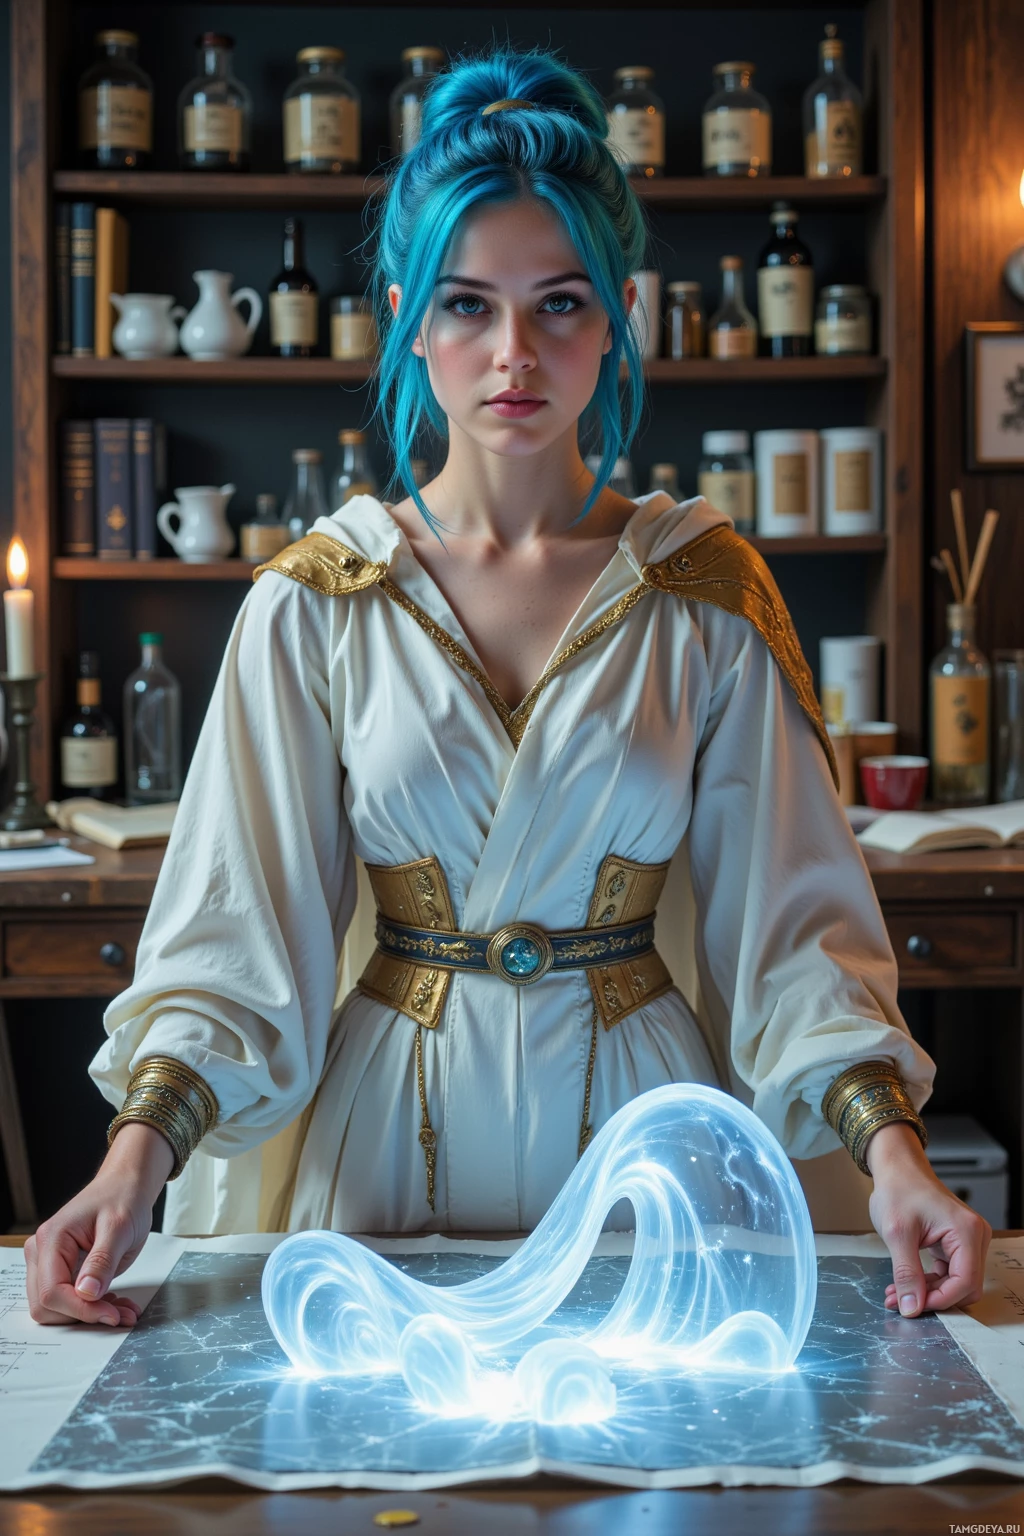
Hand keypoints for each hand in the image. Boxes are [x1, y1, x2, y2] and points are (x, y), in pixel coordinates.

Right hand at [25, 1122, 173, 1326]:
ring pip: (57, 1309)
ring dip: (88, 1315)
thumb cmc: (122, 1198)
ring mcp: (49, 1263)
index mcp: (51, 1238)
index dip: (80, 1309)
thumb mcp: (119, 1227)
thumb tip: (87, 1293)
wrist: (126, 1188)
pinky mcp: (63, 1271)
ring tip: (122, 1308)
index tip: (111, 1314)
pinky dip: (92, 1308)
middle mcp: (42, 1252)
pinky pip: (69, 1301)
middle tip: (119, 1314)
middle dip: (83, 1315)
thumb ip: (102, 1261)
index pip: (51, 1292)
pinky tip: (116, 1303)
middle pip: (47, 1306)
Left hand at [866, 1121, 990, 1316]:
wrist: (897, 1168)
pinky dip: (928, 1281)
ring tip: (895, 1293)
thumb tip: (912, 1307)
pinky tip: (904, 1283)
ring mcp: (968, 1240)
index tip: (913, 1306)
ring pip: (956, 1283)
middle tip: (900, 1301)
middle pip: (965, 1286)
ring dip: (928, 1292)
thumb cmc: (898, 1189)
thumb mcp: (897, 1233)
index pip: (965, 1282)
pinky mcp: (956, 1243)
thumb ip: (906, 1273)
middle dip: (933, 1298)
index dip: (941, 1300)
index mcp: (967, 1231)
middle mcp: (974, 1236)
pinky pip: (949, 1273)